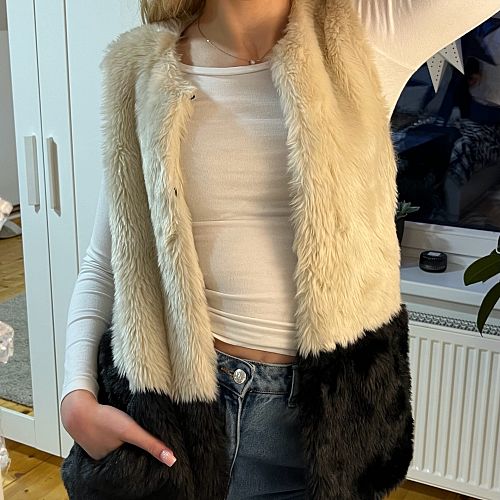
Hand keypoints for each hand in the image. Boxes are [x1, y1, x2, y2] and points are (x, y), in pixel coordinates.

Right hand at [60, 389, 176, 465]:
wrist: (77, 408)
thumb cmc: (104, 419)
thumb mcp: (131, 431)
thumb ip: (151, 444)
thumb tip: (172, 460)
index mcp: (118, 464)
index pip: (141, 464)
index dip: (152, 458)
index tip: (163, 451)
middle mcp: (110, 461)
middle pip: (133, 457)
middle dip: (142, 451)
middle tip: (153, 438)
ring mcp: (103, 452)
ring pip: (124, 449)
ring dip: (130, 443)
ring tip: (139, 433)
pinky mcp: (99, 441)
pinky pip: (115, 442)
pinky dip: (120, 437)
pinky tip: (122, 429)